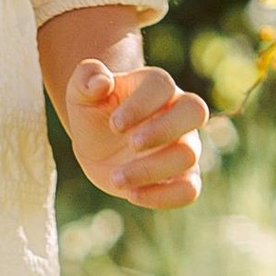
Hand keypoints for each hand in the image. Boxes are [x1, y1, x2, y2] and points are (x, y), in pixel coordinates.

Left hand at [62, 57, 208, 209]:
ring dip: (151, 169)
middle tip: (131, 145)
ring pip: (189, 155)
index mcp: (155, 85)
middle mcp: (178, 112)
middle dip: (163, 130)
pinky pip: (190, 189)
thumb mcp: (79, 93)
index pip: (162, 86)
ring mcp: (185, 144)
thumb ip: (86, 78)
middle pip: (195, 111)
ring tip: (116, 178)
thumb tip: (101, 82)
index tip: (114, 125)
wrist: (98, 143)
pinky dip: (165, 196)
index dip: (141, 105)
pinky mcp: (183, 176)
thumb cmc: (93, 112)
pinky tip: (133, 195)